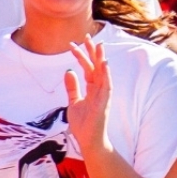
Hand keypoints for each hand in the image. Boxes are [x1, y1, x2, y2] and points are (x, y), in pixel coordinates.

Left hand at [63, 37, 112, 159]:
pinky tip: (105, 64)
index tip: (73, 44)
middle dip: (92, 52)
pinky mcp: (105, 102)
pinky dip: (106, 74)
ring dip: (101, 59)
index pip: (88, 68)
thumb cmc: (84, 124)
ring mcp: (103, 95)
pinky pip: (107, 85)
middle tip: (86, 36)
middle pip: (96, 66)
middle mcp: (99, 89)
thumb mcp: (73, 102)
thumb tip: (68, 71)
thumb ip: (72, 87)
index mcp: (92, 88)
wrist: (89, 141)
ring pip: (103, 73)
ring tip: (99, 45)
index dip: (81, 56)